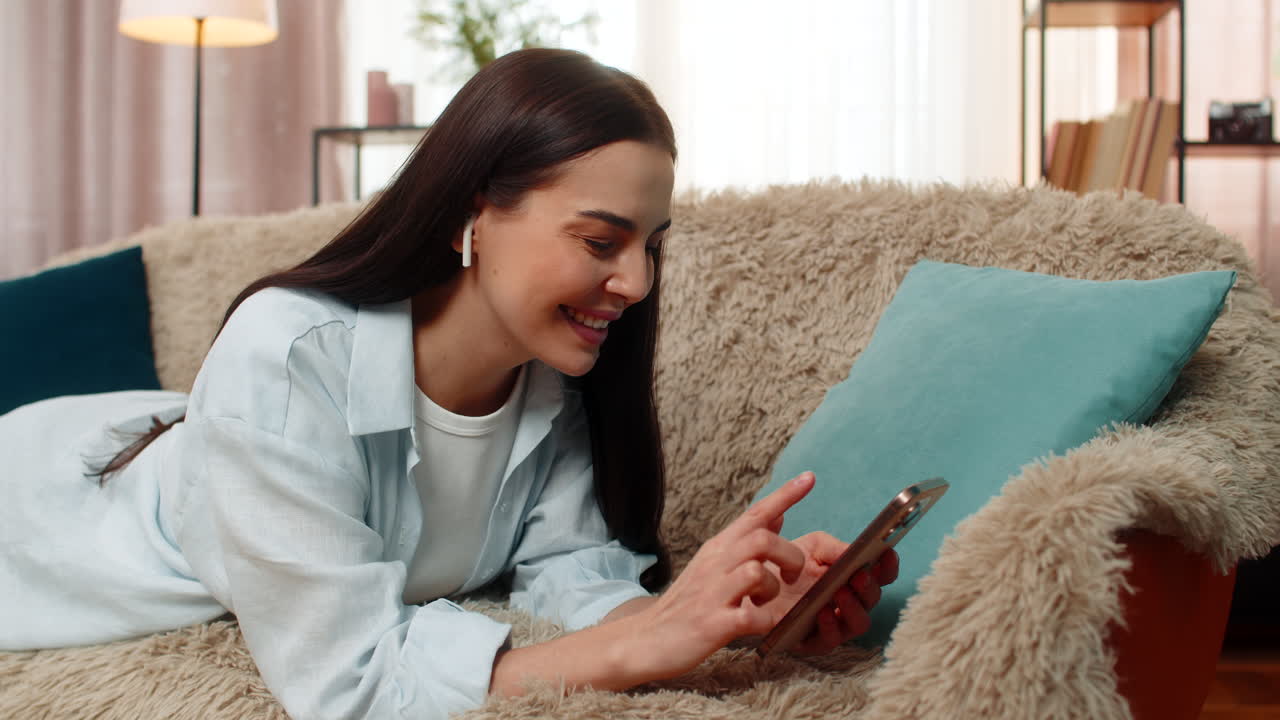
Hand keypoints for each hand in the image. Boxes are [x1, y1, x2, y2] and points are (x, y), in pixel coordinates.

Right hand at [626, 472, 815, 679]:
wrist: (646, 639)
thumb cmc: (688, 603)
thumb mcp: (713, 563)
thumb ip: (745, 539)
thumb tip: (778, 512)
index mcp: (718, 548)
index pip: (755, 513)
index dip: (785, 495)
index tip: (810, 477)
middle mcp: (715, 564)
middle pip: (762, 539)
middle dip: (790, 556)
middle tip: (791, 577)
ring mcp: (713, 594)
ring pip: (756, 572)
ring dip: (772, 589)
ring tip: (763, 602)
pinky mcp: (713, 625)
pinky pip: (751, 617)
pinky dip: (766, 622)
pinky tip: (762, 625)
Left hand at [757, 536, 898, 654]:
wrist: (754, 582)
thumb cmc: (788, 563)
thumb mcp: (811, 546)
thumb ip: (833, 547)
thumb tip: (853, 552)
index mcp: (853, 579)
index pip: (880, 575)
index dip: (888, 565)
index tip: (887, 552)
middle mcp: (849, 603)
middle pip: (872, 599)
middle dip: (869, 586)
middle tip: (860, 573)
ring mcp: (835, 625)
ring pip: (859, 623)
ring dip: (853, 607)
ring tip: (840, 592)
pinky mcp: (814, 642)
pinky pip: (830, 640)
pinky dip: (830, 626)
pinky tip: (822, 612)